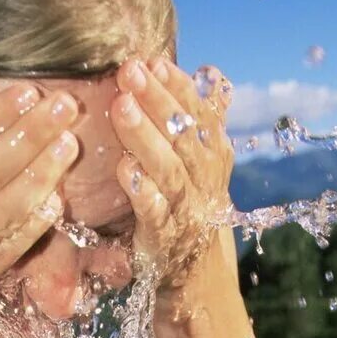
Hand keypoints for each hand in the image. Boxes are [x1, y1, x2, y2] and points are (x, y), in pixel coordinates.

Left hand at [110, 57, 234, 291]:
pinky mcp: (165, 240)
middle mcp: (205, 181)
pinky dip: (142, 191)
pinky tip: (125, 169)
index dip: (179, 87)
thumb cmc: (192, 208)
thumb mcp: (205, 164)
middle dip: (158, 101)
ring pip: (170, 169)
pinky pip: (155, 213)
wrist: (198, 276)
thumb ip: (205, 120)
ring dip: (146, 137)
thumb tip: (214, 74)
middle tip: (129, 71)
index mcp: (215, 157)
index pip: (200, 114)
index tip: (155, 62)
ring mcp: (187, 211)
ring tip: (122, 107)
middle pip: (184, 136)